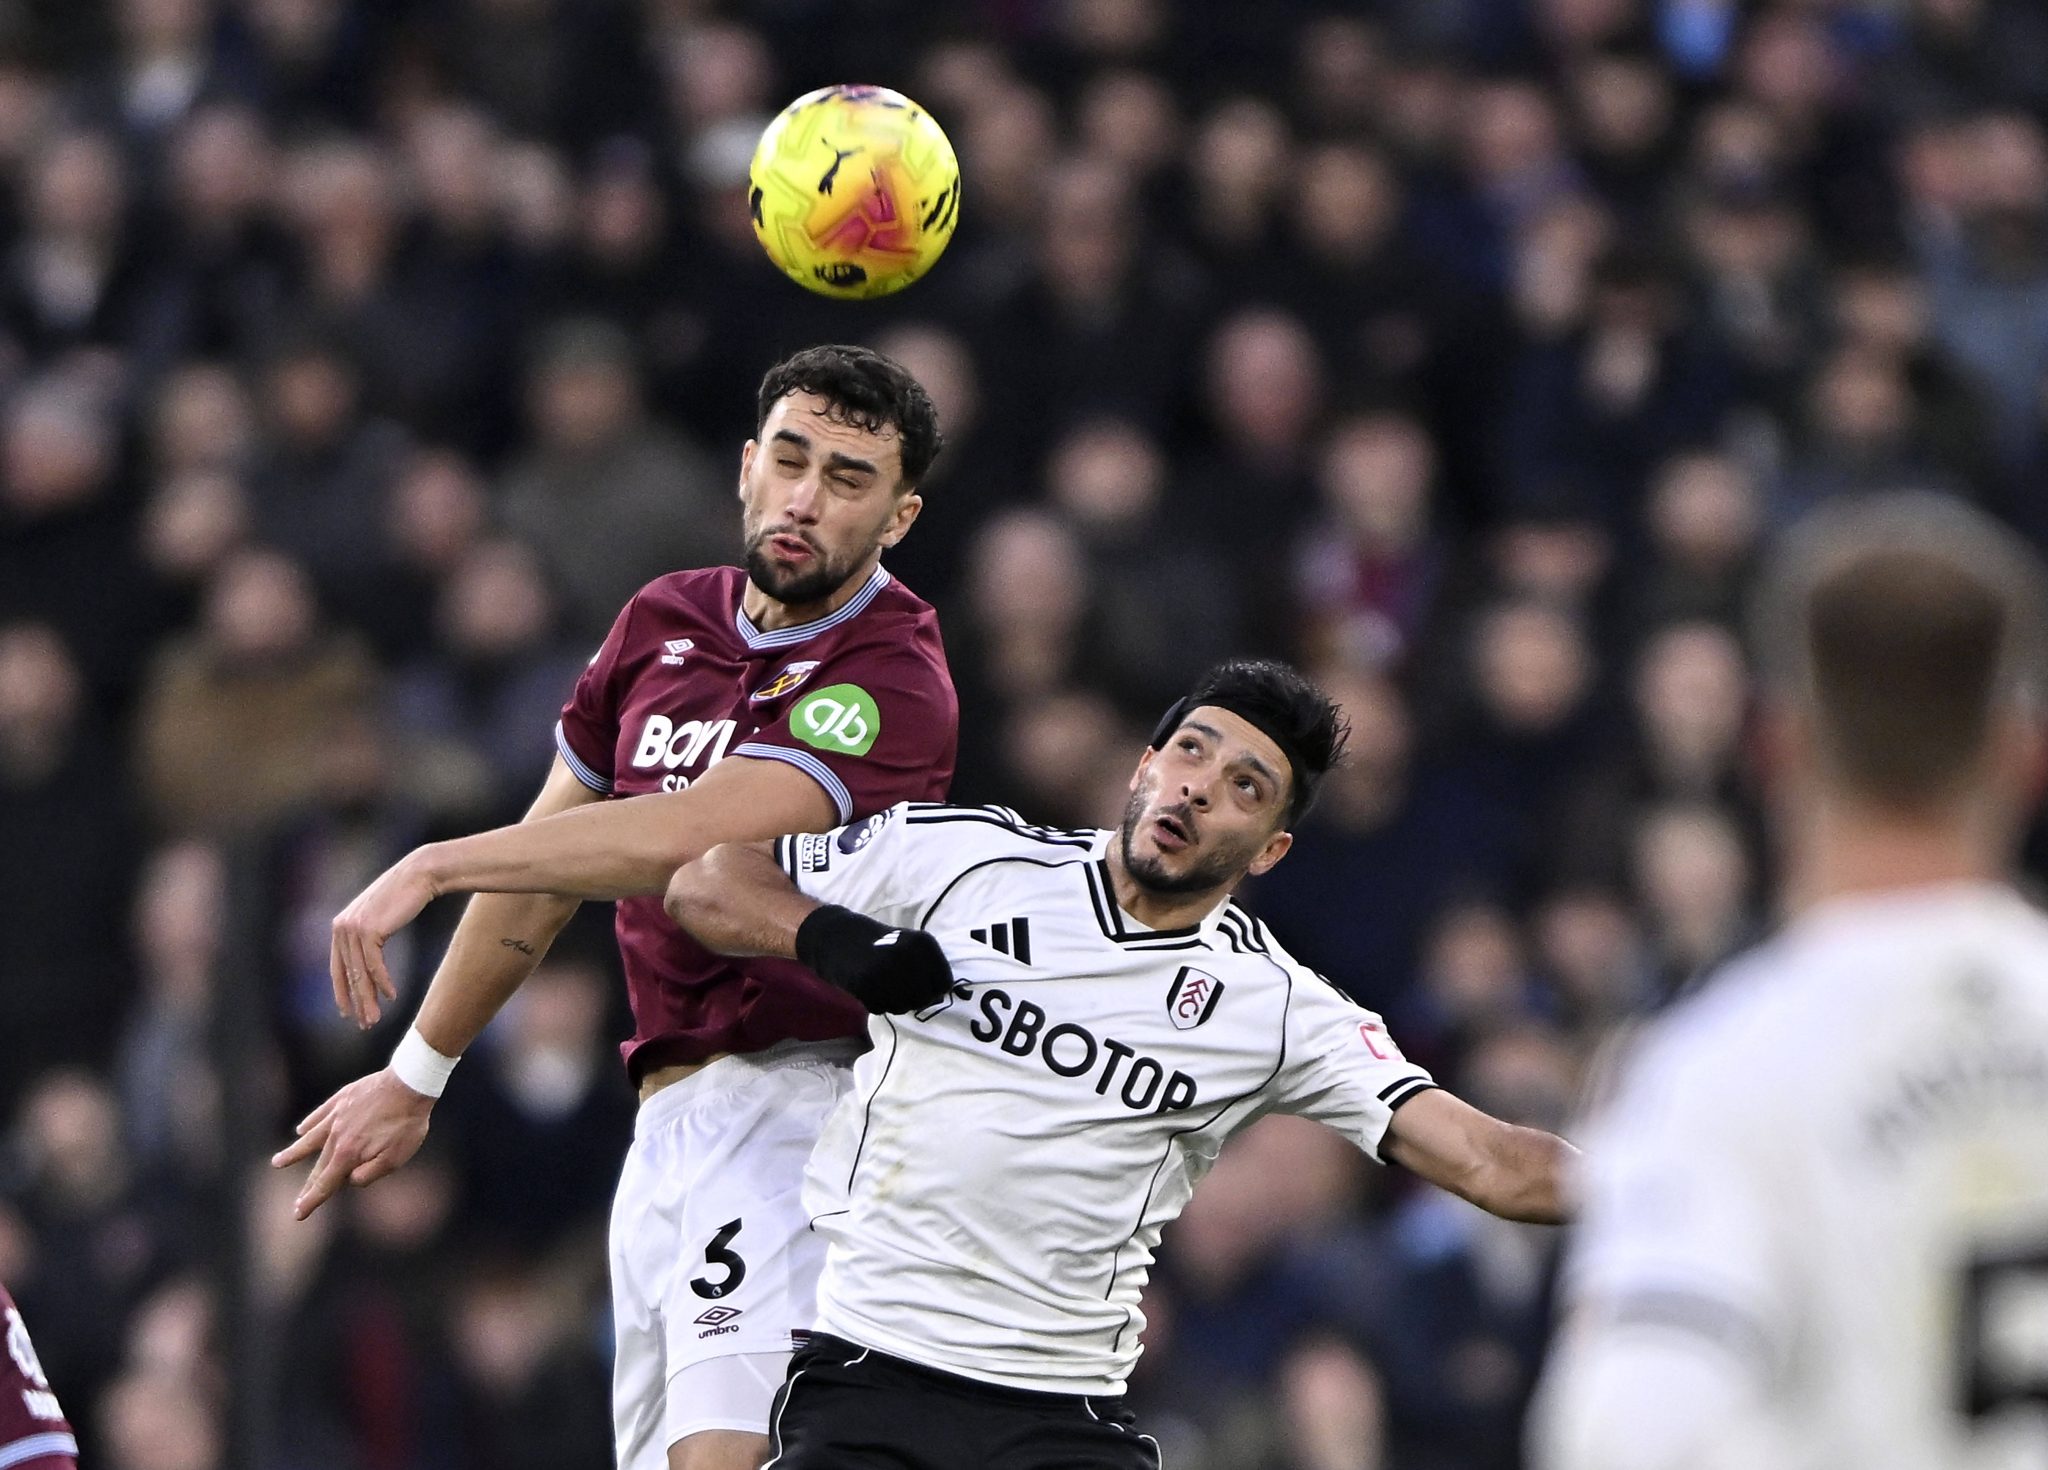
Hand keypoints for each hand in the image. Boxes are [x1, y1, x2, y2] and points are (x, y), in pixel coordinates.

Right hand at [270, 1070, 434, 1219]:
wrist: (409, 1084)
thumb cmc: (407, 1123)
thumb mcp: (396, 1158)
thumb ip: (369, 1174)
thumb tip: (349, 1180)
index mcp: (348, 1154)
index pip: (326, 1184)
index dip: (312, 1201)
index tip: (298, 1214)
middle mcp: (336, 1137)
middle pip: (318, 1166)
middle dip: (308, 1186)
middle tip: (296, 1202)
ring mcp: (336, 1116)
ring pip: (310, 1138)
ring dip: (294, 1152)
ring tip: (277, 1162)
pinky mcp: (341, 1098)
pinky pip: (319, 1114)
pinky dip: (309, 1123)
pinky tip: (301, 1129)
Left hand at [330, 851, 438, 1026]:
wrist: (419, 875)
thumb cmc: (404, 896)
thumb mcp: (381, 917)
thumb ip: (369, 935)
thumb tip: (367, 960)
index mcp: (340, 926)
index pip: (337, 967)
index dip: (343, 992)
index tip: (348, 1012)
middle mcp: (342, 927)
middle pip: (347, 974)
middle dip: (356, 1001)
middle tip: (364, 1023)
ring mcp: (353, 928)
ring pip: (360, 973)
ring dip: (369, 999)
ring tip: (376, 1018)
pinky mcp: (369, 930)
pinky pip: (374, 965)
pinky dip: (383, 983)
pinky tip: (392, 996)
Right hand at [794, 904, 954, 1012]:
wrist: (838, 936)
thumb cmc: (880, 944)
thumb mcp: (910, 946)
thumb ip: (928, 968)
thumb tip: (940, 998)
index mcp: (924, 942)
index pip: (945, 982)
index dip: (933, 989)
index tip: (921, 985)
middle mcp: (908, 954)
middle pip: (926, 998)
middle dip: (915, 999)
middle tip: (898, 988)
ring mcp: (887, 969)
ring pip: (905, 1007)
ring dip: (895, 1003)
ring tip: (882, 987)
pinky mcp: (866, 984)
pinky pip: (882, 1008)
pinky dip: (876, 1004)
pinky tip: (869, 988)